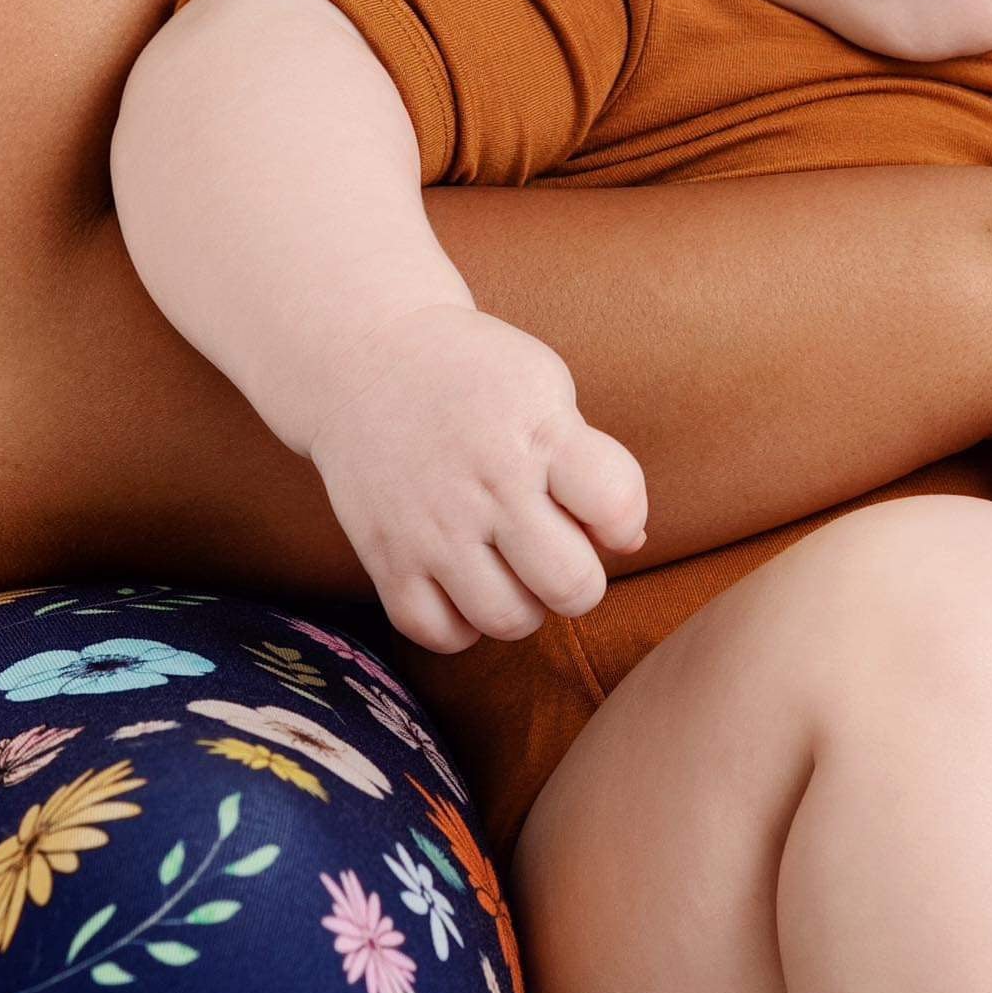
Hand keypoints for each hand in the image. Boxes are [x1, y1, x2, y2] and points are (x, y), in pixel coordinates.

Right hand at [295, 306, 648, 653]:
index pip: (615, 504)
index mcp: (537, 433)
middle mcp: (487, 487)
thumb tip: (628, 541)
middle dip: (580, 578)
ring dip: (524, 604)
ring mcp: (432, 528)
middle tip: (557, 550)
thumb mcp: (544, 387)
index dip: (621, 518)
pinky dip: (461, 624)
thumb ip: (591, 462)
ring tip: (511, 568)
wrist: (362, 358)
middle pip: (571, 586)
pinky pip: (439, 634)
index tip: (597, 506)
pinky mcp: (385, 558)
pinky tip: (464, 585)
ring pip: (509, 620)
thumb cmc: (471, 374)